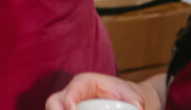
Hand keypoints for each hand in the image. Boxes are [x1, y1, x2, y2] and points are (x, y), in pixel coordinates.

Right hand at [45, 73, 160, 109]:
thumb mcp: (132, 96)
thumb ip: (134, 101)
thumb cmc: (126, 95)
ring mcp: (68, 105)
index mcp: (84, 82)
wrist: (124, 101)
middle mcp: (72, 93)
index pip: (72, 90)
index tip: (72, 109)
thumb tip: (137, 107)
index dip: (69, 101)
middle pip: (53, 102)